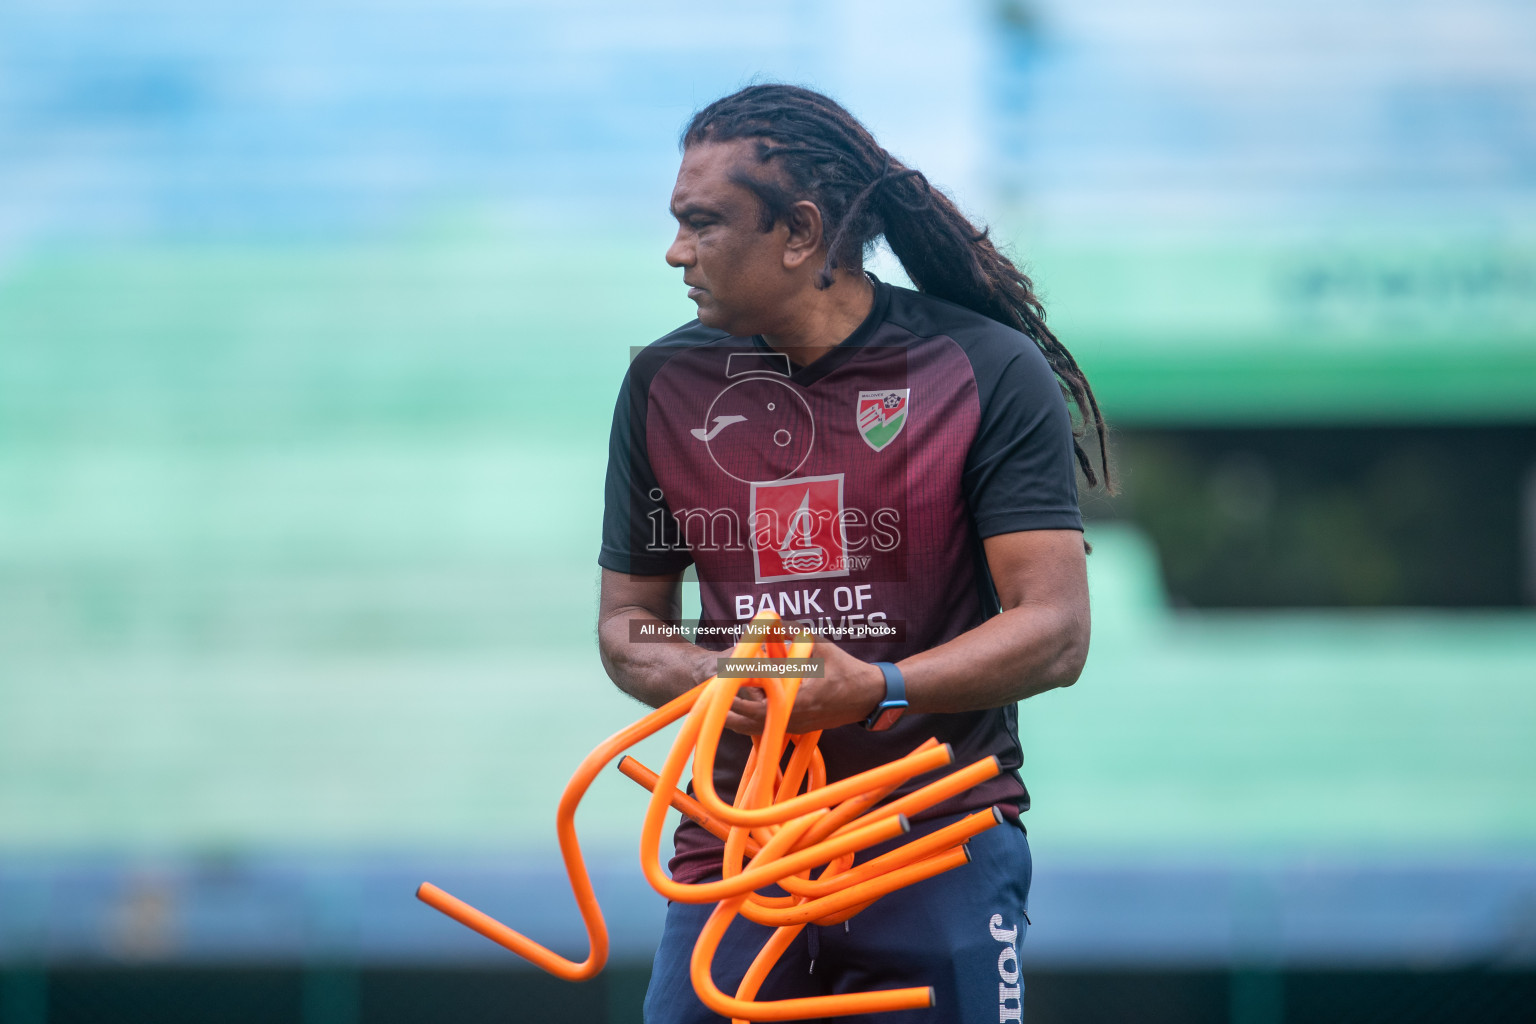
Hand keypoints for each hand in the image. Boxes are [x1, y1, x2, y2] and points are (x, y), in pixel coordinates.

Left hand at [723, 631, 885, 734]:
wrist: (867, 696)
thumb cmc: (846, 670)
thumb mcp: (820, 646)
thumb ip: (792, 633)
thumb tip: (768, 622)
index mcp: (801, 699)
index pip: (761, 702)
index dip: (739, 693)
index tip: (724, 678)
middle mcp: (796, 718)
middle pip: (751, 721)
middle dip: (730, 709)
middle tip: (712, 692)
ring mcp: (795, 727)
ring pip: (756, 729)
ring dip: (736, 716)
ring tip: (718, 700)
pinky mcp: (796, 729)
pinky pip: (765, 729)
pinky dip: (749, 720)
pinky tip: (737, 708)